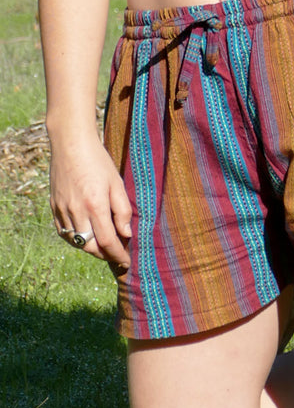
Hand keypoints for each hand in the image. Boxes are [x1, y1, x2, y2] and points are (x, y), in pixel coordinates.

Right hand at [49, 130, 131, 267]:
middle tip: (117, 255)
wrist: (71, 145)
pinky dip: (75, 239)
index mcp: (96, 205)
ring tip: (104, 246)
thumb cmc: (98, 162)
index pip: (108, 241)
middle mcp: (77, 212)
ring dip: (91, 248)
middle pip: (90, 247)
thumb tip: (126, 234)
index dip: (118, 255)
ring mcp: (62, 211)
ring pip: (76, 242)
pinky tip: (86, 235)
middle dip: (105, 255)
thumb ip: (122, 210)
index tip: (126, 262)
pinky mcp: (54, 208)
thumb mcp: (117, 183)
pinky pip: (64, 232)